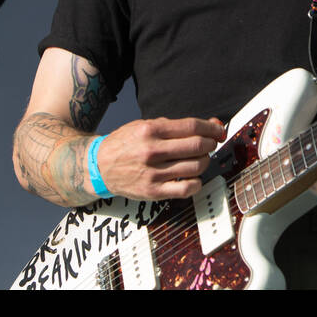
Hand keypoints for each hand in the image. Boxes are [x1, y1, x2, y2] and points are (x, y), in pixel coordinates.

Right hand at [95, 116, 226, 200]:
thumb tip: (211, 124)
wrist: (99, 166)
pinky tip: (193, 176)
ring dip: (205, 161)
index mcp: (151, 130)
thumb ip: (177, 126)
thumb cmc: (125, 143)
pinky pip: (186, 189)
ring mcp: (153, 173)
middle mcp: (152, 151)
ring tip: (199, 158)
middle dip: (210, 143)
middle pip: (197, 146)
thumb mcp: (146, 125)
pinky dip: (197, 182)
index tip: (218, 130)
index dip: (211, 128)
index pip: (192, 127)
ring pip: (196, 166)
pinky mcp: (153, 192)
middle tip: (210, 143)